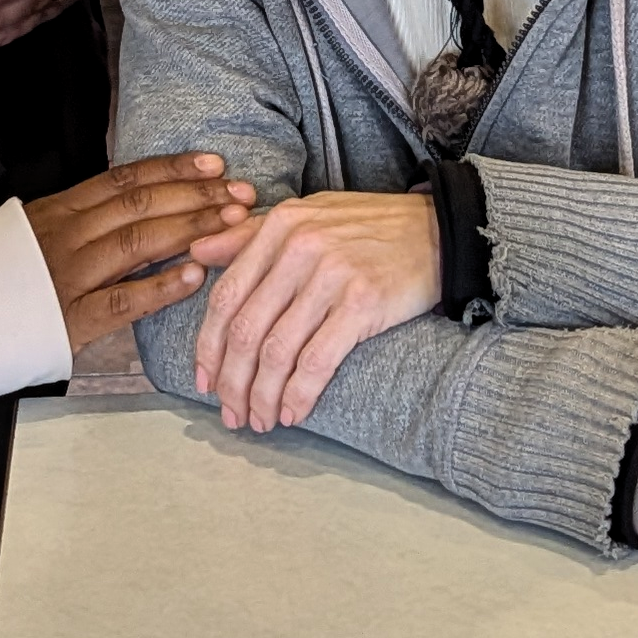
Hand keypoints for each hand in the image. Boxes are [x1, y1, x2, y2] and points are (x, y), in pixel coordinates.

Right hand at [23, 155, 256, 342]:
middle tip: (242, 193)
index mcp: (56, 209)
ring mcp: (66, 276)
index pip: (124, 179)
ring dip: (192, 229)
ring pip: (139, 242)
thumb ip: (72, 221)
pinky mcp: (66, 320)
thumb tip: (122, 210)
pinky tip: (194, 276)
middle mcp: (65, 235)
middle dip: (198, 196)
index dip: (173, 169)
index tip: (213, 164)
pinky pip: (122, 300)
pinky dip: (161, 286)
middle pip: (141, 204)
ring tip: (232, 224)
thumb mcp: (27, 231)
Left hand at [183, 191, 440, 433]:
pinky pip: (316, 361)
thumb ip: (250, 236)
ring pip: (276, 351)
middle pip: (246, 330)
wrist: (439, 230)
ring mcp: (331, 275)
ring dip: (262, 396)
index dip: (208, 346)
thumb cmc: (369, 227)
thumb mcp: (307, 216)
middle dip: (232, 382)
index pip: (227, 296)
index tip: (204, 381)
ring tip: (260, 420)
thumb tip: (197, 253)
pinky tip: (292, 413)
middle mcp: (299, 248)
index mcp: (280, 226)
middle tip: (231, 413)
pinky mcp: (362, 304)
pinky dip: (298, 394)